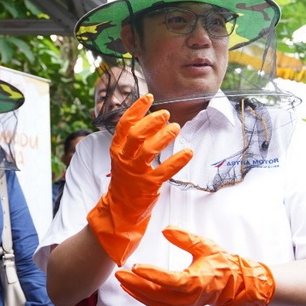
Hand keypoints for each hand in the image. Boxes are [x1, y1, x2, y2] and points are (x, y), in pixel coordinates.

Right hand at [87, 94, 192, 264]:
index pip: (124, 124)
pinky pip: (165, 171)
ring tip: (176, 128)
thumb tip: (152, 118)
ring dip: (164, 137)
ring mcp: (135, 173)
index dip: (136, 109)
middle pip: (136, 135)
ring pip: (148, 151)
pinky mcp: (148, 186)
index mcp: (116, 149)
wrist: (120, 209)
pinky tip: (189, 152)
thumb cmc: (126, 179)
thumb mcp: (124, 156)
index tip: (149, 96)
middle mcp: (124, 159)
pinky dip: (178, 160)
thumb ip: (135, 140)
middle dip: (151, 122)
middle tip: (166, 114)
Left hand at [116, 227, 274, 305]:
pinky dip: (144, 299)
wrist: (232, 285)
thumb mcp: (205, 246)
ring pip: (156, 303)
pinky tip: (132, 290)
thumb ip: (185, 238)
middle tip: (120, 274)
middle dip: (136, 285)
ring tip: (122, 281)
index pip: (171, 280)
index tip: (137, 266)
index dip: (153, 275)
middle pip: (158, 294)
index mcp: (197, 281)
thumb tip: (166, 230)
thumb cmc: (220, 264)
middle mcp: (190, 298)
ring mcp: (185, 305)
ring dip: (137, 293)